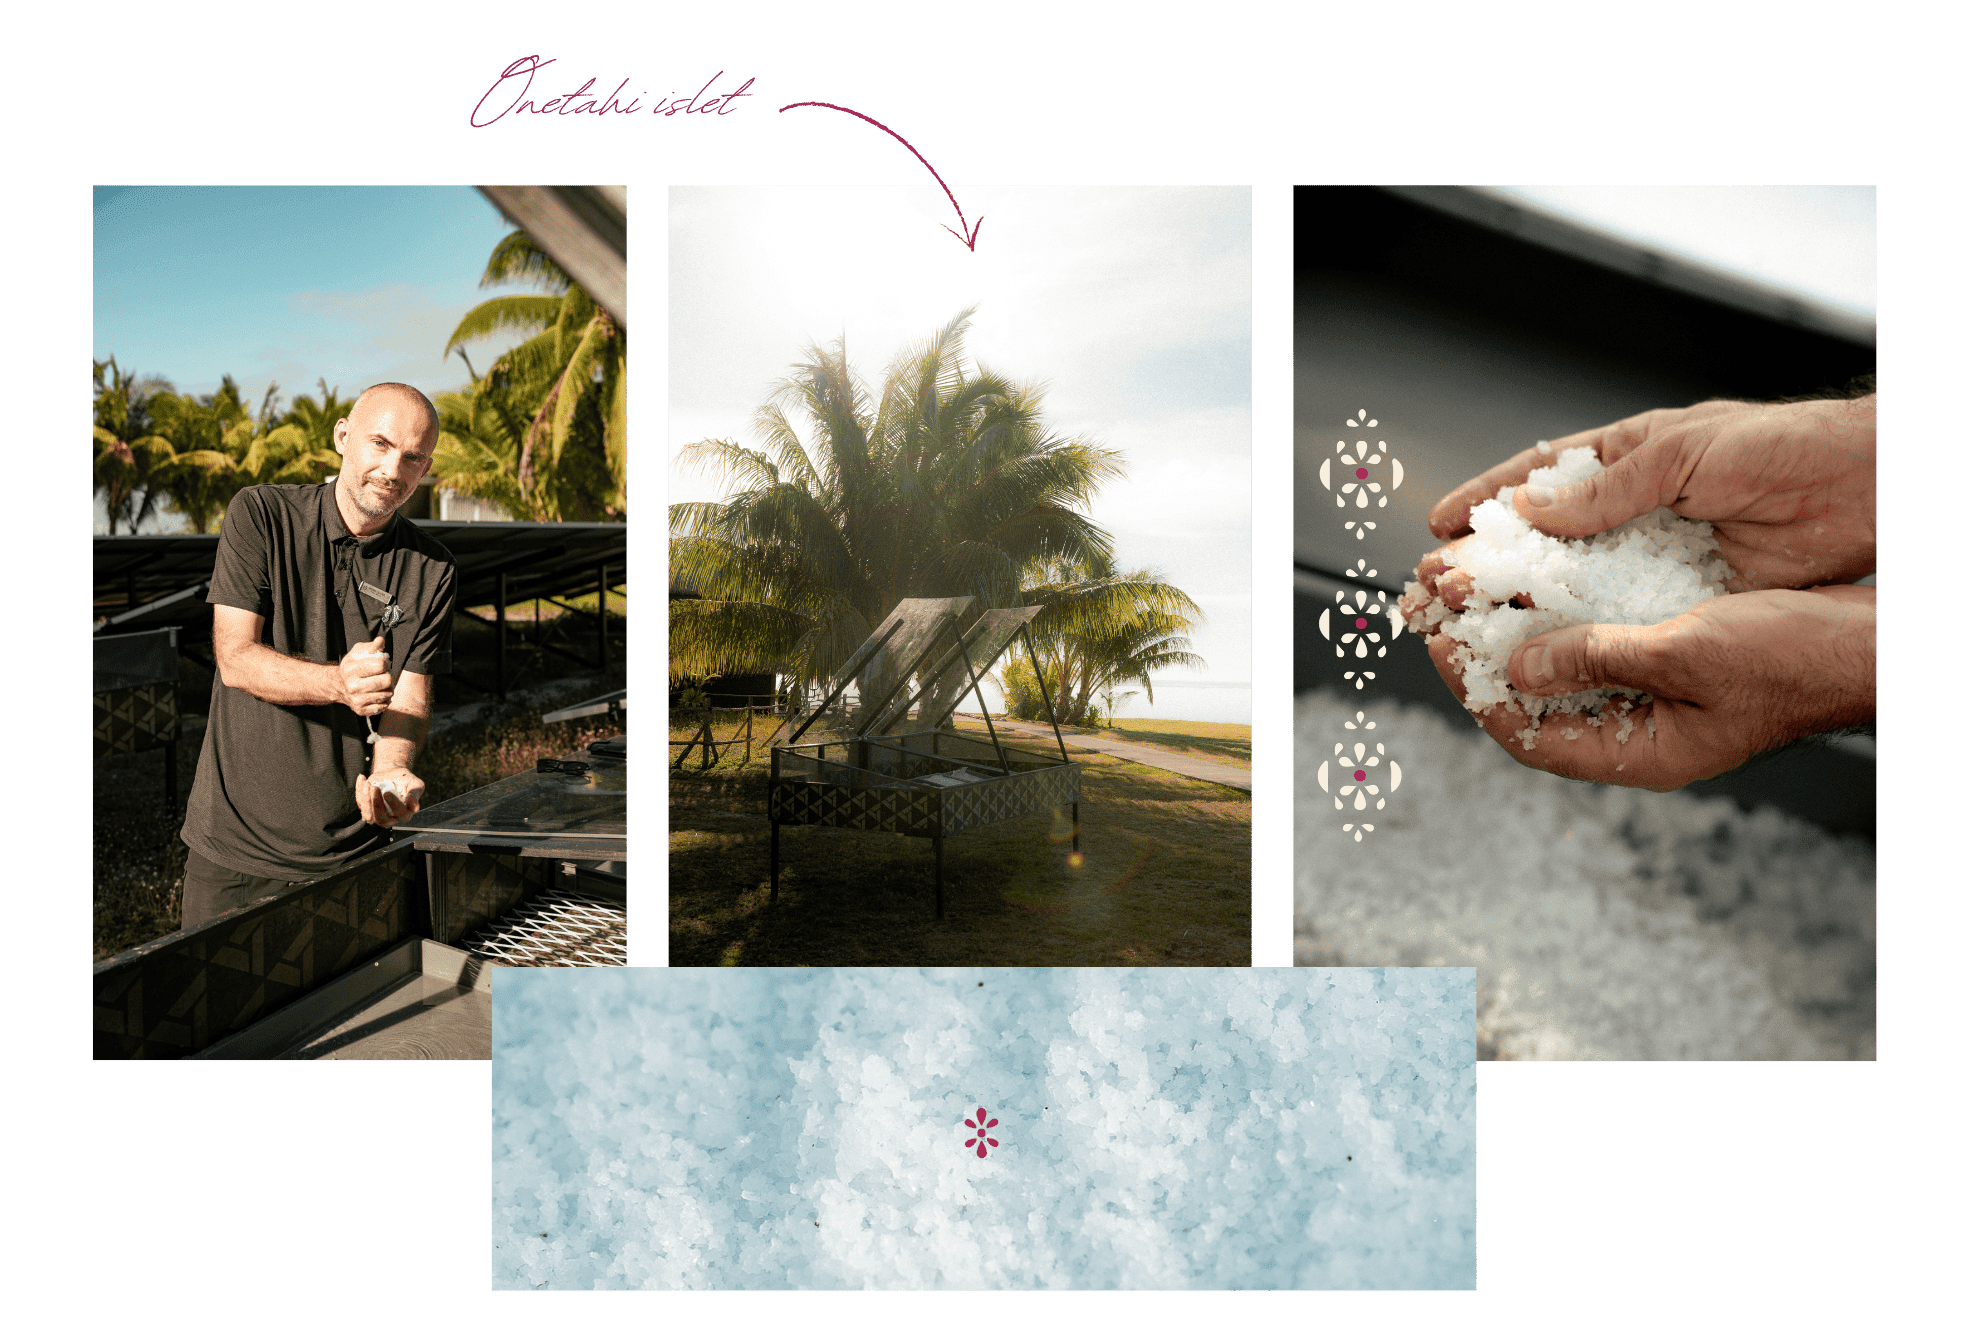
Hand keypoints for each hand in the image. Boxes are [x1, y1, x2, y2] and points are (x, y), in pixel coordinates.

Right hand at [335, 636, 393, 715]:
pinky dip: (384, 701)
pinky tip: (377, 694)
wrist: (339, 685)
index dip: (384, 663)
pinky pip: (382, 706)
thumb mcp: (359, 652)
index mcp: (350, 669)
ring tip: (380, 685)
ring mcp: (356, 699)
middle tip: (383, 676)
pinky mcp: (360, 710)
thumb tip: (380, 640)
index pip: (380, 665)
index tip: (381, 664)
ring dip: (388, 689)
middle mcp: (352, 686)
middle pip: (385, 681)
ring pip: (386, 694)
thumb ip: (372, 646)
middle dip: (388, 677)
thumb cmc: (353, 666)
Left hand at [355, 767, 424, 825]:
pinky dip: (359, 790)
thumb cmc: (405, 780)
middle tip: (375, 788)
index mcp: (405, 813)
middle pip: (382, 820)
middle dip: (377, 804)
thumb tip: (415, 808)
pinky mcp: (366, 809)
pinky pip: (360, 804)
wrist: (392, 774)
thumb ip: (415, 794)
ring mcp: (377, 815)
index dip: (394, 805)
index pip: (401, 814)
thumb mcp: (415, 784)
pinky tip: (363, 778)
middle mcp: (391, 818)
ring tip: (369, 783)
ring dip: (366, 799)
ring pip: (368, 815)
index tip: (387, 792)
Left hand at [1424, 586, 1875, 789]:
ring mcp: (1659, 698)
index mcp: (1647, 753)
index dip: (1478, 694)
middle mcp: (1644, 731)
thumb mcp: (1688, 652)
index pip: (1533, 738)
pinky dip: (1565, 613)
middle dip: (1487, 657)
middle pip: (1539, 703)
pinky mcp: (1672, 659)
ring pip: (1564, 668)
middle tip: (1442, 612)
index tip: (1440, 646)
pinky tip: (1540, 579)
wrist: (1871, 640)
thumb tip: (1522, 665)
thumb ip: (1601, 659)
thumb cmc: (1798, 657)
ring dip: (1520, 629)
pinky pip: (1599, 642)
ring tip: (1477, 590)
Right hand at [1426, 396, 1876, 590]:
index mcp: (1630, 458)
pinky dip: (1579, 633)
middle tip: (1439, 588)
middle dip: (1489, 564)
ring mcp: (1655, 556)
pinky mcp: (1682, 597)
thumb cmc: (1782, 451)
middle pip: (1545, 540)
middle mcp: (1634, 509)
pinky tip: (1541, 651)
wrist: (1866, 494)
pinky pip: (1618, 618)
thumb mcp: (1683, 456)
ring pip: (1574, 584)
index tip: (1439, 524)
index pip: (1541, 476)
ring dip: (1522, 606)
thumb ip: (1606, 489)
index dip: (1486, 500)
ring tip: (1472, 625)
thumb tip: (1530, 508)